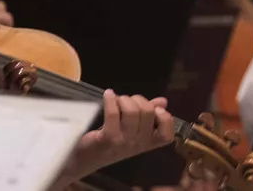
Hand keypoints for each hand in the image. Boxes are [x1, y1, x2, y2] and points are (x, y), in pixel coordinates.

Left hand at [61, 90, 175, 181]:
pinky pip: (113, 113)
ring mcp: (123, 142)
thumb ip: (148, 116)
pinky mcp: (107, 138)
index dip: (165, 118)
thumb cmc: (111, 141)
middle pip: (147, 112)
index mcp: (148, 143)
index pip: (167, 135)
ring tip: (117, 100)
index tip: (155, 110)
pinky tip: (108, 95)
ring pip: (132, 111)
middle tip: (127, 101)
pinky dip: (111, 99)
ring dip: (124, 99)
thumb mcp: (133, 130)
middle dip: (138, 99)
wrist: (86, 157)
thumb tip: (163, 102)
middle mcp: (138, 144)